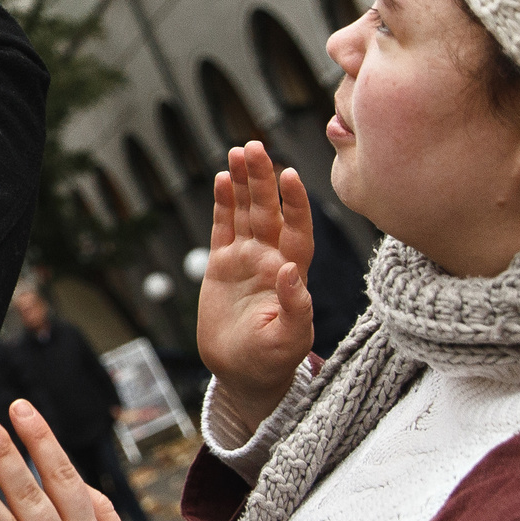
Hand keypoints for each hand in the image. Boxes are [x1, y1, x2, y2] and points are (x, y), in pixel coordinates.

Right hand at [199, 142, 316, 440]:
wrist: (243, 374)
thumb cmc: (272, 362)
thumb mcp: (290, 341)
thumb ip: (297, 308)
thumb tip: (293, 272)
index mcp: (292, 274)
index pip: (297, 230)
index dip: (295, 203)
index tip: (289, 175)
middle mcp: (272, 259)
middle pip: (269, 210)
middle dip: (263, 178)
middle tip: (254, 146)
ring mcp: (247, 259)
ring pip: (246, 212)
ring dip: (244, 182)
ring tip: (238, 151)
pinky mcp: (223, 265)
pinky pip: (223, 227)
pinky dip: (223, 204)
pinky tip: (222, 179)